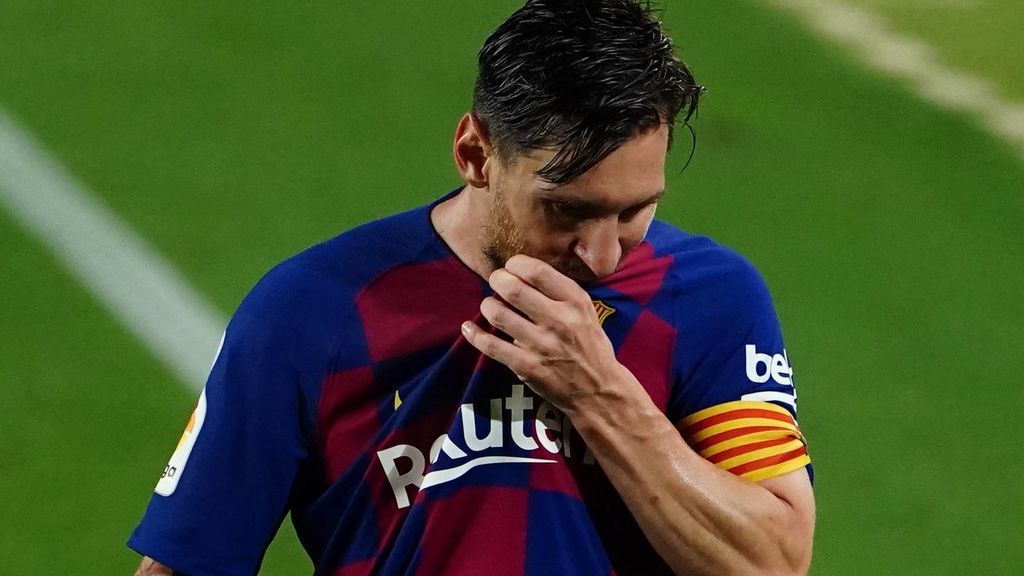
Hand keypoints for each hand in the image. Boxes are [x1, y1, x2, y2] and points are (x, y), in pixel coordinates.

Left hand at [461, 255, 631, 413]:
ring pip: (498, 315)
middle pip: (513, 289)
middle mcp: (559, 321)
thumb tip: (521, 270)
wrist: (597, 390)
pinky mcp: (527, 367)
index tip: (511, 267)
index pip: (537, 271)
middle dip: (497, 280)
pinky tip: (469, 328)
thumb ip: (559, 291)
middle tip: (496, 282)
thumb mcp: (585, 311)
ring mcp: (542, 345)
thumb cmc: (589, 345)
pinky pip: (491, 346)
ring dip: (487, 305)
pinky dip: (474, 335)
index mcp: (575, 302)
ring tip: (490, 305)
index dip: (516, 264)